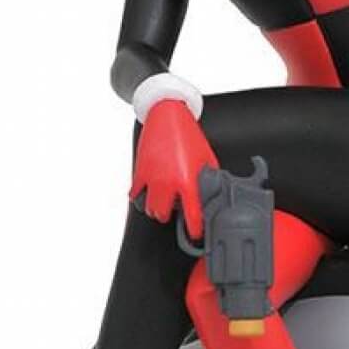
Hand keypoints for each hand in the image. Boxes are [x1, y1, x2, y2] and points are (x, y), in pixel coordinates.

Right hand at [129, 100, 218, 238]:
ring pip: (148, 209)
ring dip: (156, 209)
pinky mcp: (140, 172)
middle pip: (163, 215)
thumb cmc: (188, 135)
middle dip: (170, 217)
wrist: (167, 116)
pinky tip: (149, 194)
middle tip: (177, 212)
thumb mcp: (206, 158)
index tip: (195, 233)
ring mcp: (151, 177)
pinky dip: (141, 199)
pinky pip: (135, 195)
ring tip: (163, 203)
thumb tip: (214, 193)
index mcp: (187, 179)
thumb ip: (208, 178)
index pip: (191, 214)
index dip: (194, 228)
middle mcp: (168, 181)